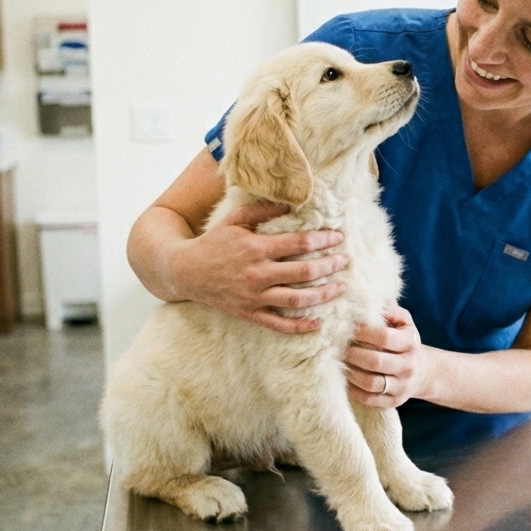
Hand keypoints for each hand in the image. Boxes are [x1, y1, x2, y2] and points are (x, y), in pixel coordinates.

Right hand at [165, 202, 347, 333]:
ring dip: (323, 295)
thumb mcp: (235, 219)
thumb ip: (263, 211)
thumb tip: (292, 204)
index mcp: (256, 248)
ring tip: (339, 288)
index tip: (338, 238)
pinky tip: (317, 323)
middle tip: (345, 261)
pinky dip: (300, 326)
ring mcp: (254, 297)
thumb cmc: (213, 242)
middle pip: (304, 272)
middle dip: (330, 266)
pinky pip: (279, 324)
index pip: (299, 244)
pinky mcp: (249, 313)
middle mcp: (257, 273)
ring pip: (297, 300)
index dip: (323, 241)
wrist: (185, 271)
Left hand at [345, 305, 430, 407]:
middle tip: (342, 348)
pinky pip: (371, 399)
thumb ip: (389, 309)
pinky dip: (355, 390)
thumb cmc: (405, 341)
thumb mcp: (404, 322)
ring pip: (372, 383)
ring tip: (343, 364)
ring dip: (352, 373)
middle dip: (354, 354)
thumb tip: (368, 298)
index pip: (385, 337)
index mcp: (410, 342)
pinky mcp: (394, 401)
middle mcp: (408, 366)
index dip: (364, 333)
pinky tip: (348, 380)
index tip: (352, 329)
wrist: (424, 372)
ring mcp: (402, 386)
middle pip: (376, 362)